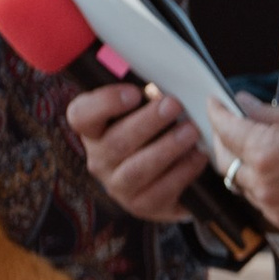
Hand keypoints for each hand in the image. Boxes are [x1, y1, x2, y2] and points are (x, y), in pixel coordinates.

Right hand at [66, 82, 207, 224]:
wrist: (173, 172)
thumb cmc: (159, 129)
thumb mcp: (149, 107)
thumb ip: (149, 93)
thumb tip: (164, 73)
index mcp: (95, 129)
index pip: (81, 115)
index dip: (103, 103)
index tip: (134, 92)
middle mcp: (100, 159)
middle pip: (114, 143)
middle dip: (147, 123)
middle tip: (174, 105)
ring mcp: (118, 185)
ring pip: (136, 170)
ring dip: (166, 148)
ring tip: (190, 132)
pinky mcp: (142, 206)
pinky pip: (159, 192)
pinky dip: (182, 173)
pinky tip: (198, 157)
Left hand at [217, 95, 278, 241]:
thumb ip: (267, 113)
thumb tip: (242, 105)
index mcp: (266, 153)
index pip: (226, 130)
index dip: (217, 113)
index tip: (216, 105)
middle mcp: (265, 186)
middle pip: (225, 162)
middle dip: (225, 141)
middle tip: (234, 126)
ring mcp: (278, 211)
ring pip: (243, 187)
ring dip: (245, 168)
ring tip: (260, 152)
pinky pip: (266, 207)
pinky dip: (266, 190)